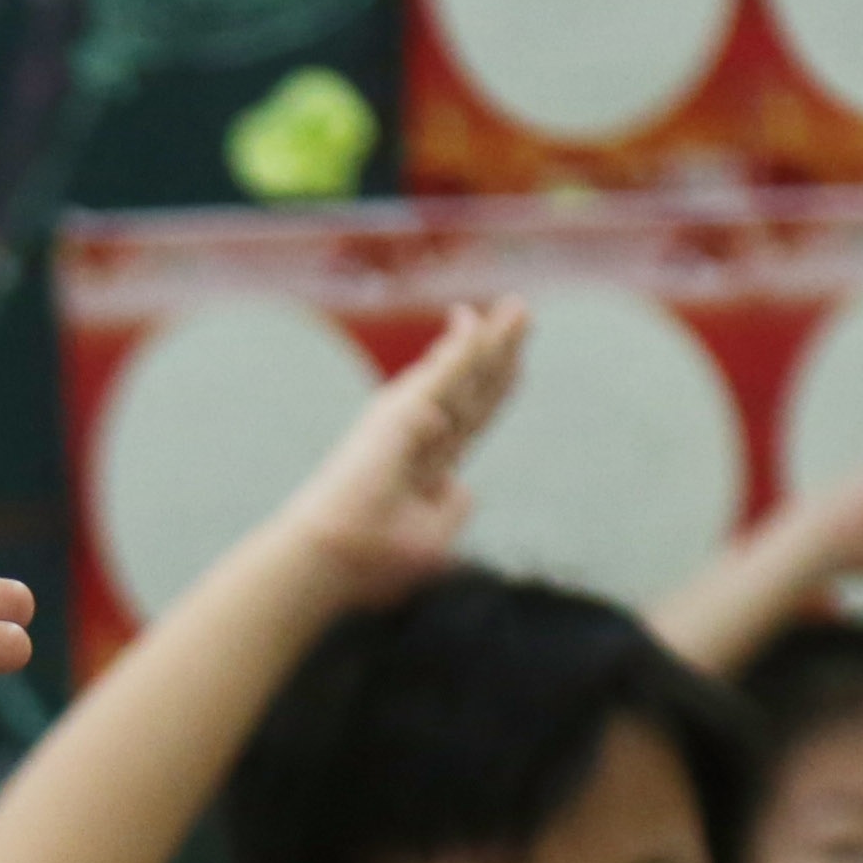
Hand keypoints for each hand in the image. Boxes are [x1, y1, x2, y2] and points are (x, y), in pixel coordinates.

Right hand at [254, 302, 523, 610]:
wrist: (340, 554)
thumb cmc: (375, 554)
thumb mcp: (432, 534)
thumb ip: (453, 506)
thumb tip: (463, 485)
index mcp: (428, 462)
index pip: (471, 416)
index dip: (496, 386)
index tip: (518, 362)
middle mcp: (417, 434)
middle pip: (472, 386)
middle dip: (500, 350)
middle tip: (523, 312)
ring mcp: (405, 419)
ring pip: (461, 373)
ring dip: (490, 339)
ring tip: (518, 308)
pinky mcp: (397, 415)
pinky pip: (439, 378)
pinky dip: (459, 350)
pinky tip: (475, 323)